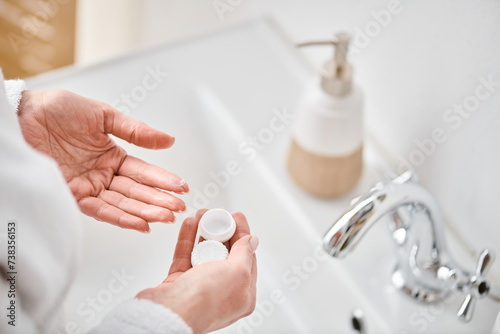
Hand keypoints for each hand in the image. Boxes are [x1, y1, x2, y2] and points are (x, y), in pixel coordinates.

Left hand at [17, 89, 188, 231]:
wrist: (23, 114)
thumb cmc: (58, 110)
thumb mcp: (104, 115)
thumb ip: (136, 130)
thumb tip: (168, 140)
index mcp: (112, 156)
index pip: (143, 172)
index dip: (163, 180)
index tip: (181, 186)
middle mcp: (102, 175)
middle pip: (136, 191)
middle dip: (159, 200)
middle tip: (179, 207)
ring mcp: (88, 186)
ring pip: (122, 203)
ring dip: (144, 211)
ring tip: (165, 217)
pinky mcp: (71, 195)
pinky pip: (99, 209)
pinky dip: (120, 217)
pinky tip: (139, 222)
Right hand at [137, 209, 257, 333]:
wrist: (168, 315)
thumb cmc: (204, 302)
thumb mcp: (236, 272)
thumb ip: (245, 254)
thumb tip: (252, 241)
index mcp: (242, 293)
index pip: (247, 258)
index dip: (242, 234)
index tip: (237, 217)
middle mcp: (222, 291)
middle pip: (225, 253)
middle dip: (222, 230)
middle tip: (219, 214)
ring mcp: (200, 287)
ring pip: (204, 252)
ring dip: (203, 231)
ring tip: (202, 214)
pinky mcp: (179, 283)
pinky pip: (185, 256)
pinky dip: (187, 239)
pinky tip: (189, 224)